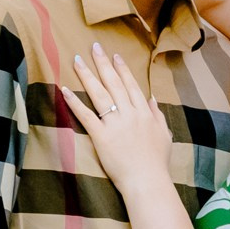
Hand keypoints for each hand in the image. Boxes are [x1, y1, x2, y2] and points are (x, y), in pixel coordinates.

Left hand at [61, 43, 173, 191]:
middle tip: (94, 47)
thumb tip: (151, 99)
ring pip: (100, 94)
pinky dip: (75, 102)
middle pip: (114, 84)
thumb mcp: (164, 135)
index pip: (131, 85)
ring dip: (87, 76)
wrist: (147, 181)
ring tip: (77, 61)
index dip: (122, 69)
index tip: (114, 56)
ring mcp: (115, 124)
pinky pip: (86, 116)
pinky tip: (65, 90)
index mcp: (144, 113)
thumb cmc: (157, 162)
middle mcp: (129, 114)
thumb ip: (157, 115)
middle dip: (103, 64)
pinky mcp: (101, 137)